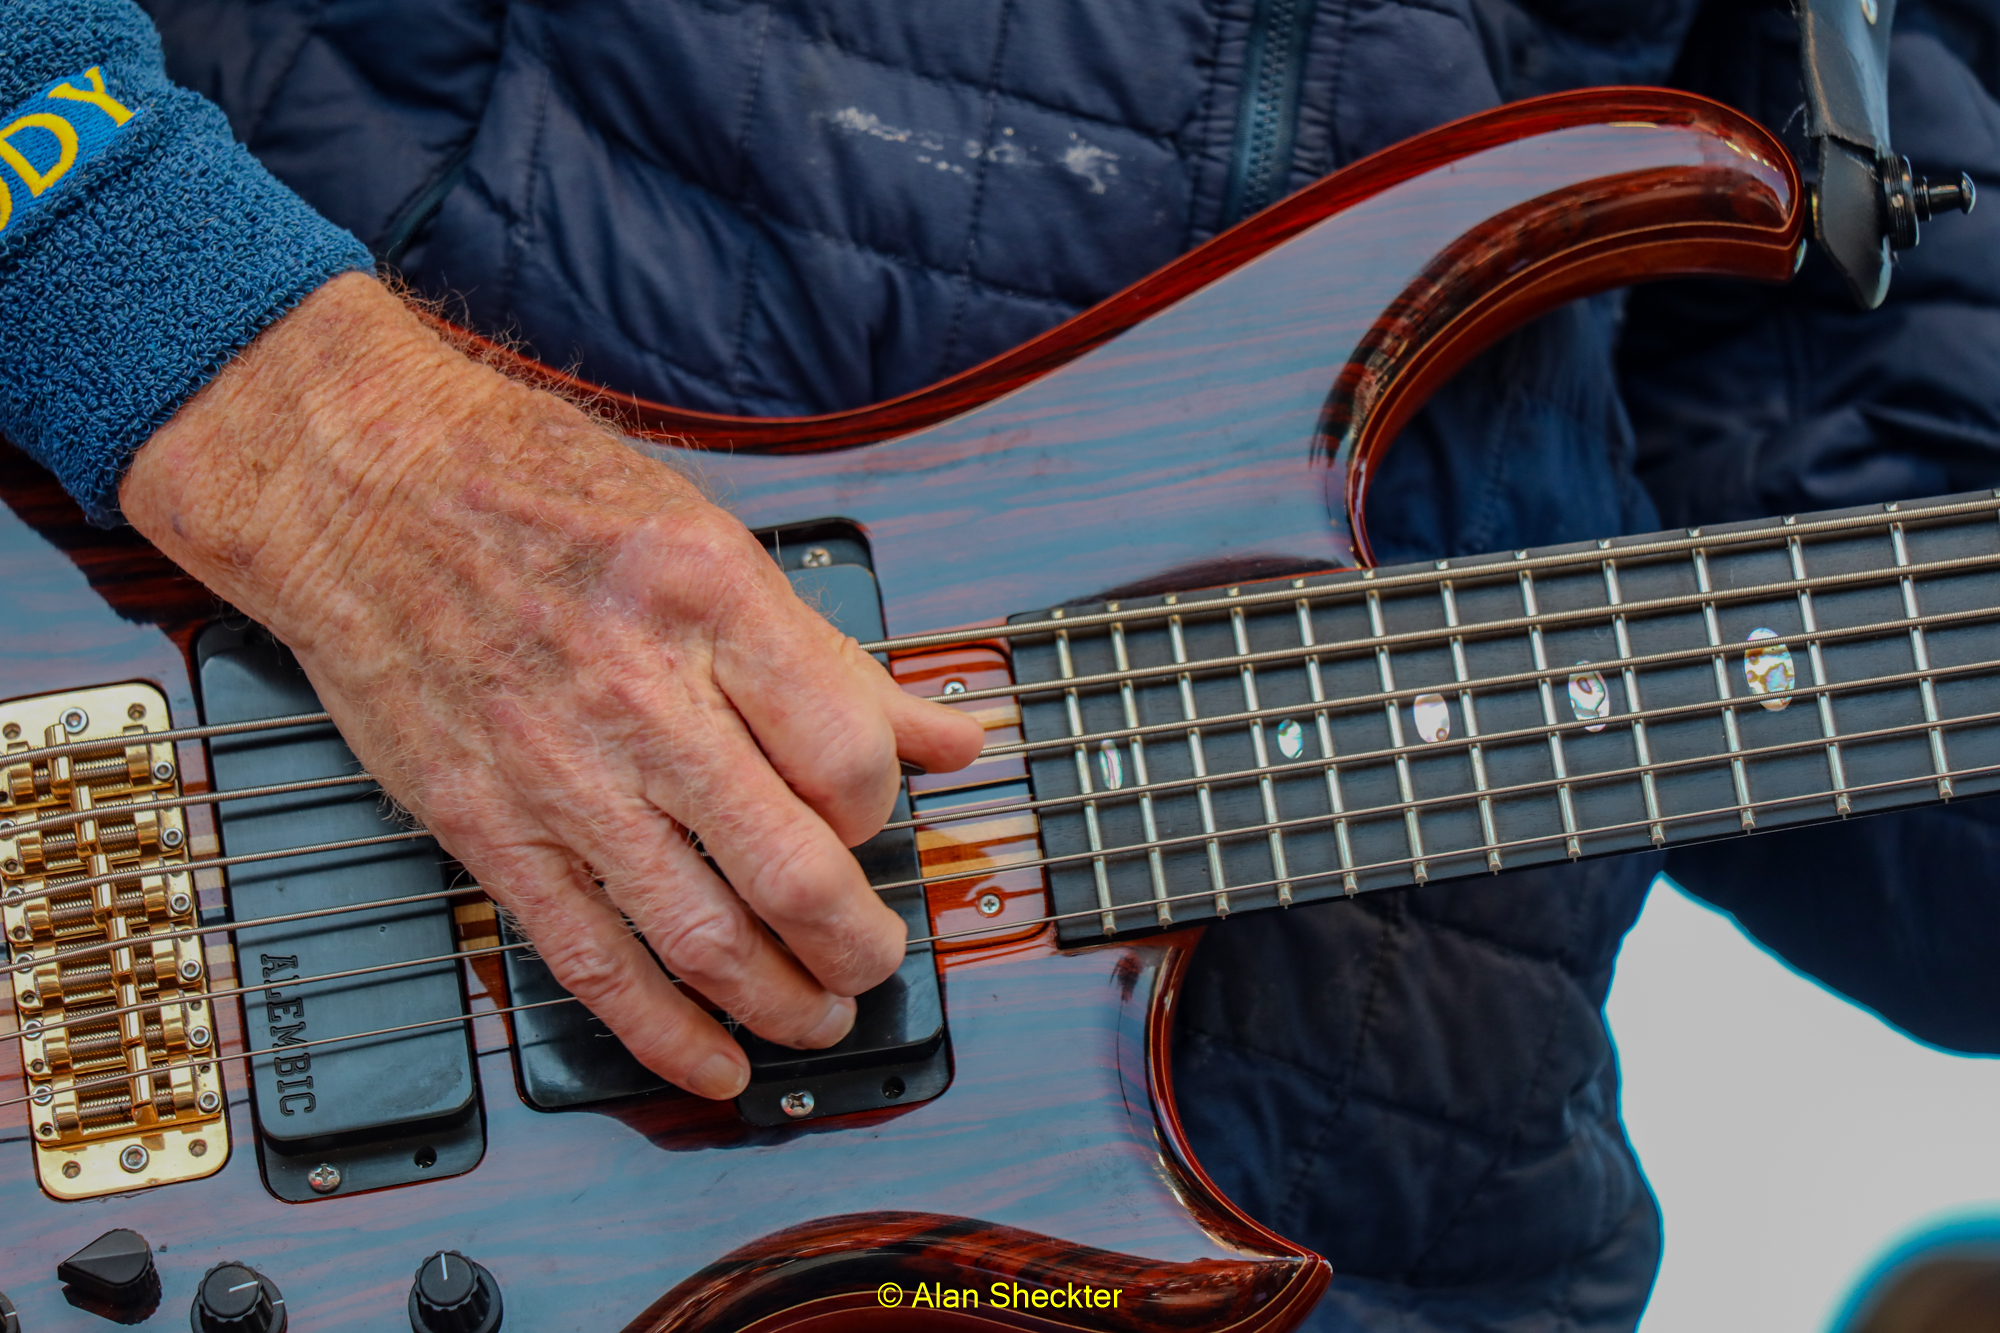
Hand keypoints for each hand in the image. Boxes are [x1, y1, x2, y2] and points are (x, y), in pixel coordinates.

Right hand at [121, 274, 983, 1098]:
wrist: (359, 485)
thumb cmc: (539, 492)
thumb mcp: (712, 538)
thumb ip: (834, 657)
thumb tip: (949, 737)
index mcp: (711, 602)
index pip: (846, 757)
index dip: (882, 810)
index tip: (870, 817)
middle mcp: (638, 694)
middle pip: (789, 868)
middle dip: (856, 943)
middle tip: (876, 957)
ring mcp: (555, 772)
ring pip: (698, 936)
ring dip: (781, 1001)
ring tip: (821, 1018)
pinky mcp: (484, 826)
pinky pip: (587, 960)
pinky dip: (662, 1031)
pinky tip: (715, 1061)